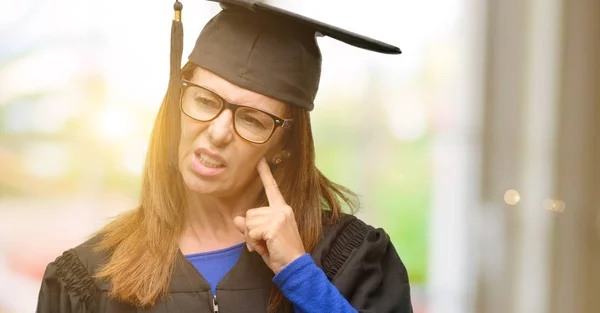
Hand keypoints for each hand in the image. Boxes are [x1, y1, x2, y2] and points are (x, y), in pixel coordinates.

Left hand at [233, 158, 305, 273]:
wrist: (294, 266)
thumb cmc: (280, 253)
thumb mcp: (263, 238)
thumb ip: (250, 227)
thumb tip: (236, 218)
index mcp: (282, 209)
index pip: (272, 189)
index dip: (265, 174)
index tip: (260, 160)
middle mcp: (282, 209)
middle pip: (250, 213)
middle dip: (251, 231)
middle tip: (263, 243)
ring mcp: (278, 217)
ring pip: (249, 223)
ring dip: (252, 238)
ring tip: (266, 246)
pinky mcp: (273, 226)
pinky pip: (250, 232)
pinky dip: (254, 243)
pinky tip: (266, 248)